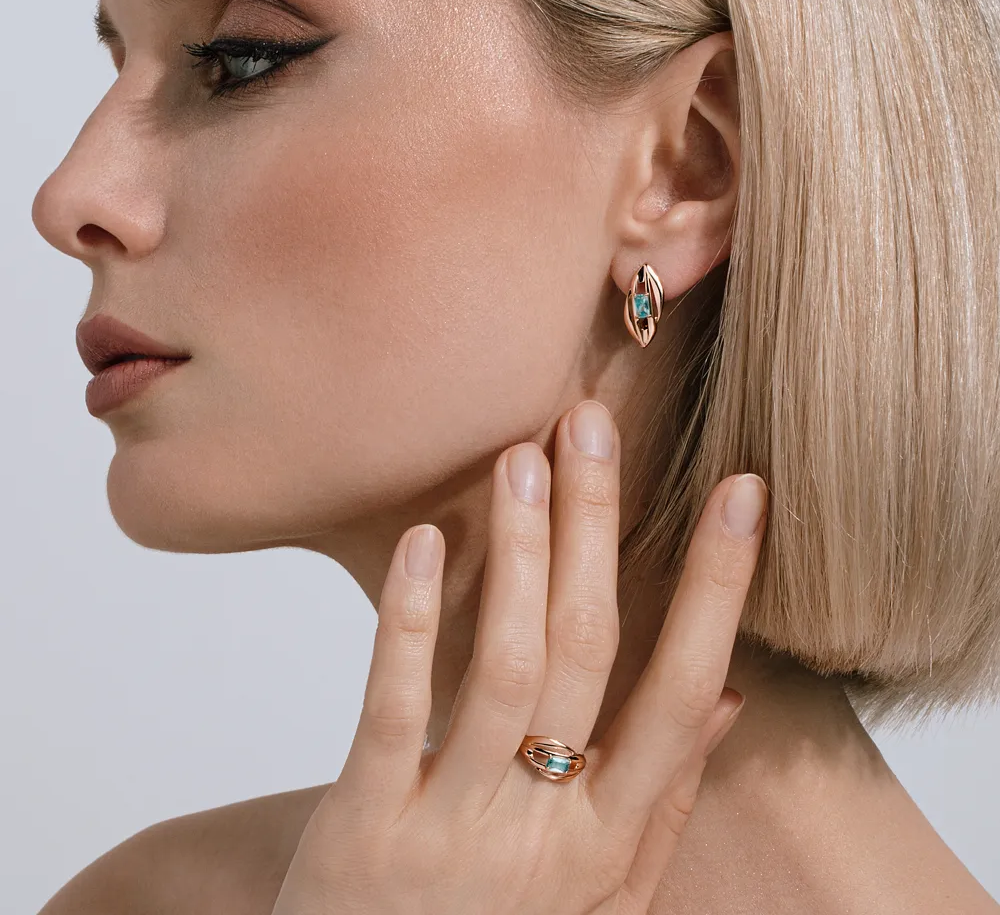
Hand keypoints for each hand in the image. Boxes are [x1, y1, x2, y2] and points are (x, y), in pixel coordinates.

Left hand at [271, 400, 766, 914]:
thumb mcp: (602, 890)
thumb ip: (663, 797)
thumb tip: (730, 697)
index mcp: (610, 837)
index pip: (685, 692)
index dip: (717, 587)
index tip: (742, 493)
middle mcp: (546, 829)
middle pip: (588, 652)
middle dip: (599, 529)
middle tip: (594, 426)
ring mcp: (456, 828)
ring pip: (506, 667)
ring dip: (521, 553)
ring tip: (524, 458)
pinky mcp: (367, 827)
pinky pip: (395, 709)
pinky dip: (414, 619)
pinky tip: (428, 541)